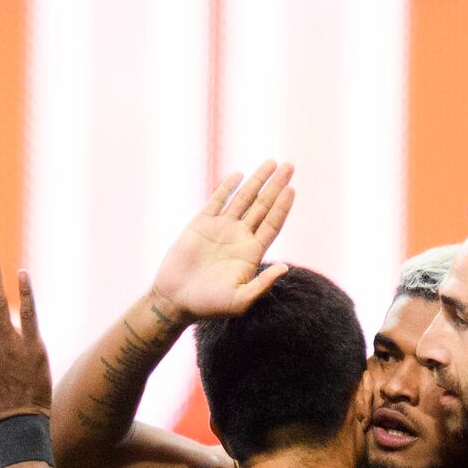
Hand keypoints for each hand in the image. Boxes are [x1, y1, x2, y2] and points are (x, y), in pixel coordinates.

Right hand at [145, 161, 296, 320]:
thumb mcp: (240, 300)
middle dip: (276, 185)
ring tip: (271, 162)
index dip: (283, 207)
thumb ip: (263, 285)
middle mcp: (239, 237)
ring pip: (243, 199)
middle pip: (263, 205)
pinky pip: (217, 201)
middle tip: (290, 165)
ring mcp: (220, 228)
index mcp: (251, 253)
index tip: (292, 189)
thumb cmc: (209, 306)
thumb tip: (286, 268)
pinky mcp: (200, 224)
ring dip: (257, 181)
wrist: (175, 300)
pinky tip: (238, 174)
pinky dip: (227, 187)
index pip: (272, 224)